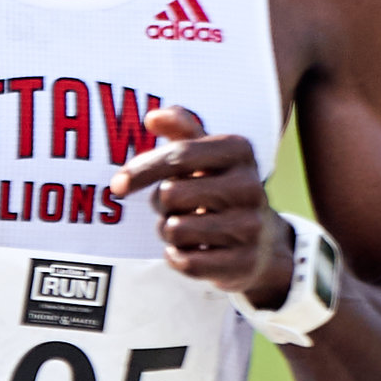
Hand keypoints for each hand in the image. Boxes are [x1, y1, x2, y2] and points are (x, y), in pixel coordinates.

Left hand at [111, 101, 292, 303]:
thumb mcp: (207, 154)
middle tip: (177, 207)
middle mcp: (250, 186)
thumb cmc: (220, 188)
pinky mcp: (242, 263)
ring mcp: (249, 226)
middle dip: (161, 204)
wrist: (262, 241)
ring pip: (174, 230)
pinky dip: (176, 257)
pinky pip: (184, 261)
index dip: (140, 170)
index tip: (118, 185)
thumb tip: (152, 117)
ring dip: (168, 232)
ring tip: (189, 227)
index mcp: (238, 150)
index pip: (178, 155)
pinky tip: (193, 250)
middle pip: (169, 195)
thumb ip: (180, 129)